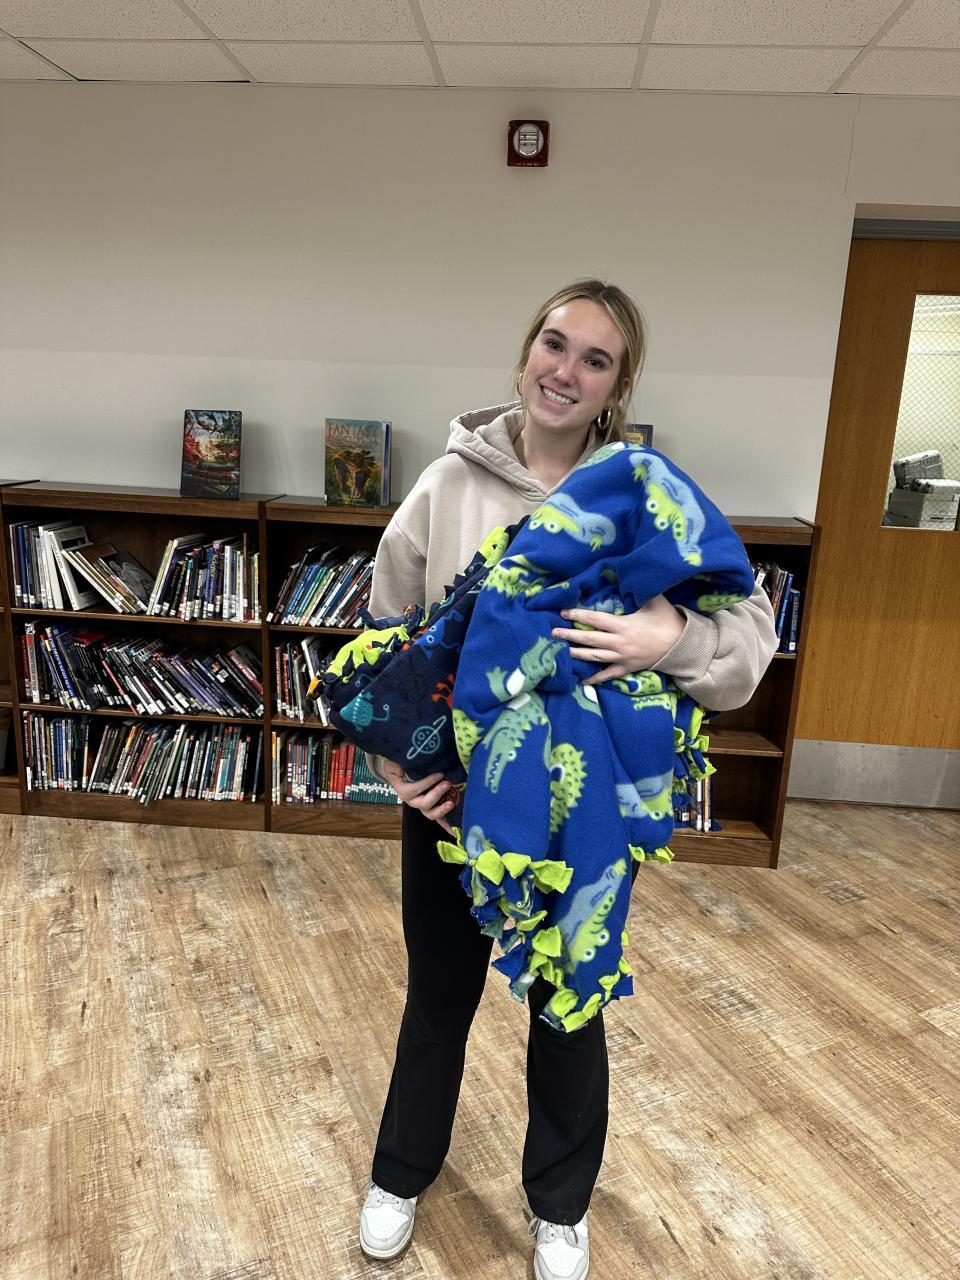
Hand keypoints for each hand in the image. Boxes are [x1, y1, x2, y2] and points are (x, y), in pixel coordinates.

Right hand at [383, 760, 456, 833]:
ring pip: (432, 814)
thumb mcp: (391, 766)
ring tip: (452, 803)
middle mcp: (413, 802)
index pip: (415, 789)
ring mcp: (423, 807)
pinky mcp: (431, 809)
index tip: (440, 774)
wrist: (400, 776)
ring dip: (442, 810)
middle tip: (447, 783)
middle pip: (425, 803)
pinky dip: (446, 824)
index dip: (428, 782)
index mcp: (404, 792)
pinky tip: (455, 830)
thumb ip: (393, 767)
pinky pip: (439, 819)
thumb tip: (400, 770)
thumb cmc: (397, 770)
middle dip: (437, 794)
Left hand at [551, 595, 685, 685]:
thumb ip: (639, 589)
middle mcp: (619, 642)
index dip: (578, 614)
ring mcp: (622, 657)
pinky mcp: (627, 668)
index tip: (563, 612)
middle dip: (570, 635)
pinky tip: (583, 681)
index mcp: (623, 625)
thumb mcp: (655, 600)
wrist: (682, 646)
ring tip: (561, 650)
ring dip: (577, 654)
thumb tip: (630, 574)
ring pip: (594, 656)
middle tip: (553, 633)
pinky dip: (596, 678)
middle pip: (589, 639)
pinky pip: (608, 675)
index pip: (595, 619)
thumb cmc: (667, 621)